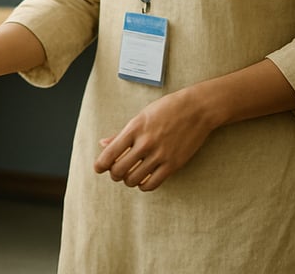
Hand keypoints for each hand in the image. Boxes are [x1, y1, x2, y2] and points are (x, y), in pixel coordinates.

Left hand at [93, 87, 214, 190]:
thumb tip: (103, 144)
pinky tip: (143, 179)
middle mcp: (145, 143)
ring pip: (133, 179)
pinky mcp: (173, 164)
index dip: (100, 164)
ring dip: (128, 180)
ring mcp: (160, 155)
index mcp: (134, 128)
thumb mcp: (140, 117)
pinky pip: (152, 183)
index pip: (110, 153)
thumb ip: (121, 133)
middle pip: (119, 170)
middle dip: (114, 174)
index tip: (98, 168)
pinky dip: (143, 185)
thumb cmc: (166, 109)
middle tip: (115, 172)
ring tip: (129, 175)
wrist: (196, 109)